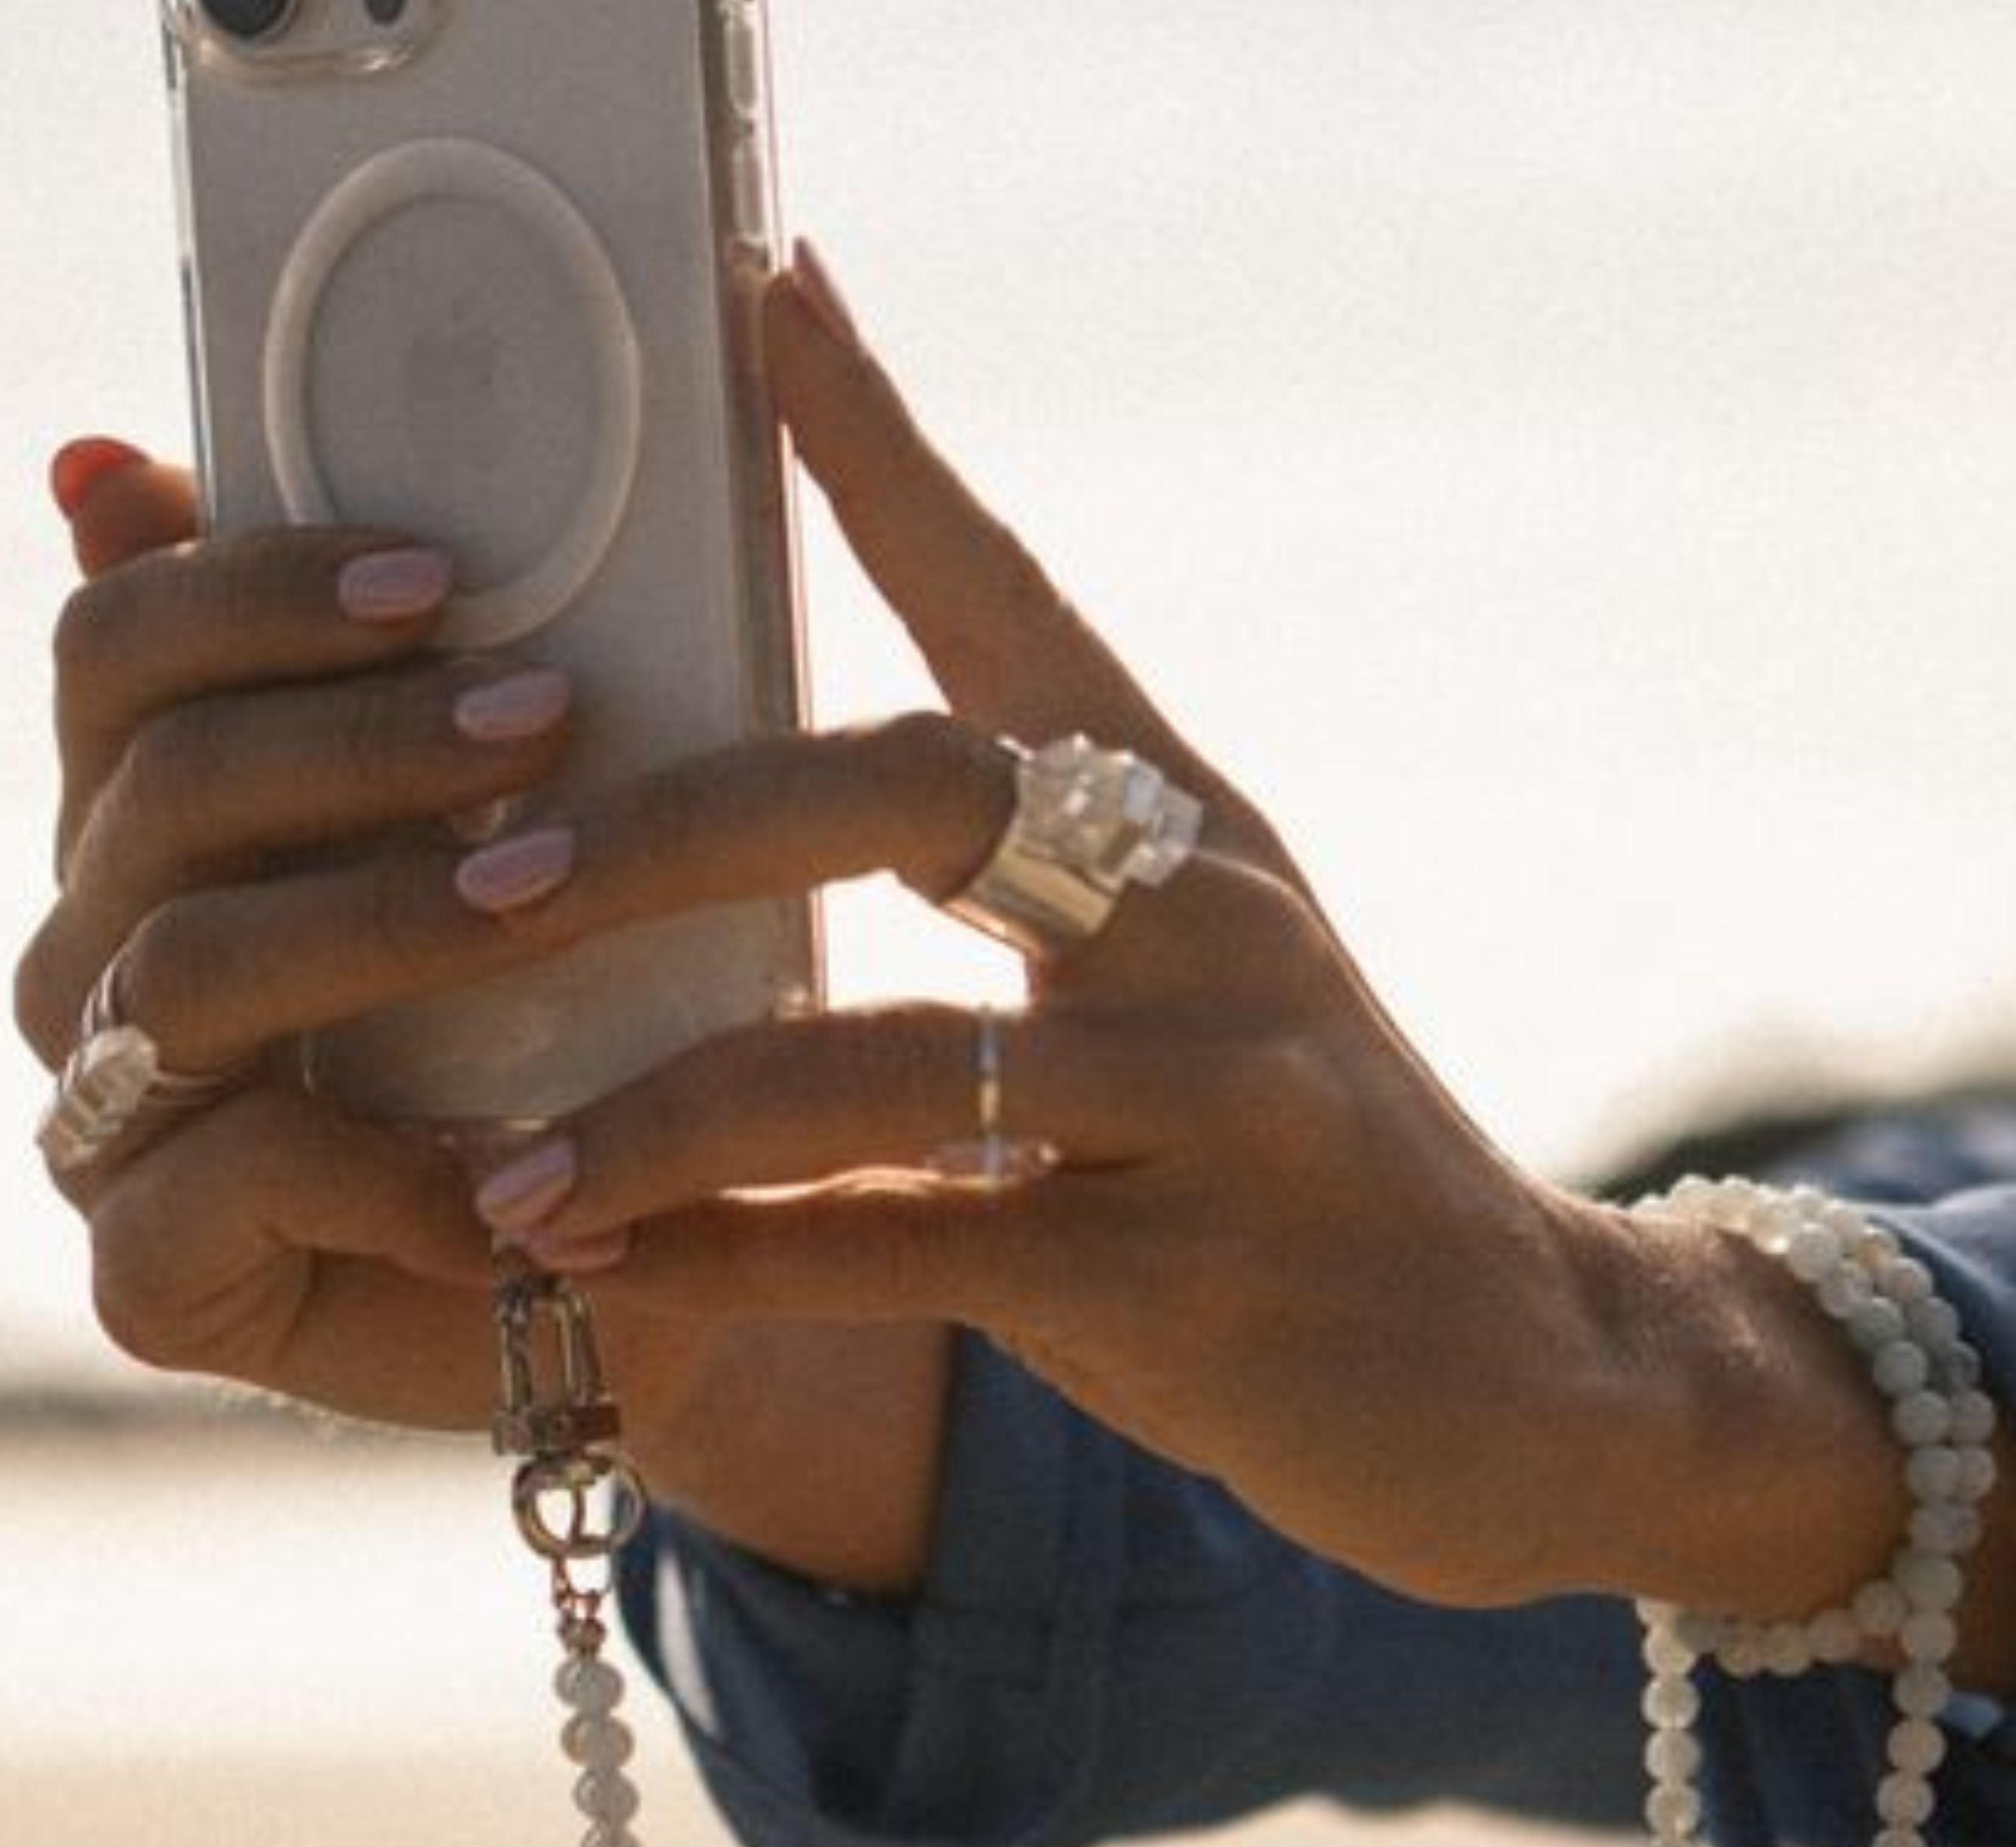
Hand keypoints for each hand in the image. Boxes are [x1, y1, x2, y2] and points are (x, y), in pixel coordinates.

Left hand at [21, 273, 2015, 1664]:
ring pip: (870, 1067)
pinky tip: (614, 1281)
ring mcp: (1209, 1104)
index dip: (879, 445)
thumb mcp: (1191, 997)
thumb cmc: (1305, 1185)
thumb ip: (1023, 906)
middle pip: (902, 793)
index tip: (757, 293)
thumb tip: (778, 831)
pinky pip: (905, 1258)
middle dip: (668, 837)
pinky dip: (739, 1268)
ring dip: (662, 1122)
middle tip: (491, 885)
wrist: (1524, 1384)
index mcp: (1193, 827)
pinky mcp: (1182, 1286)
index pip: (1013, 596)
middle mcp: (1210, 926)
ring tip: (512, 1179)